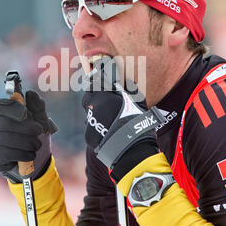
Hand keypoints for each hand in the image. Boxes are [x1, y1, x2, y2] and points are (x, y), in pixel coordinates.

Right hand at [0, 91, 52, 182]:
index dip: (12, 108)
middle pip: (4, 123)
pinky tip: (30, 155)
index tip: (25, 113)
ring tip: (37, 145)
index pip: (1, 106)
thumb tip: (30, 93)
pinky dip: (22, 154)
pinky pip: (6, 153)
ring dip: (26, 142)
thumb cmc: (35, 138)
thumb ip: (38, 108)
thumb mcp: (41, 122)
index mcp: (6, 113)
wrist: (36, 162)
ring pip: (6, 139)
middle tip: (39, 131)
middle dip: (25, 127)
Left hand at [82, 58, 164, 181]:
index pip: (94, 80)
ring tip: (110, 118)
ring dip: (96, 112)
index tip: (99, 77)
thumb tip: (122, 80)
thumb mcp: (136, 99)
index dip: (97, 79)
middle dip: (95, 97)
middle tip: (106, 100)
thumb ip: (127, 87)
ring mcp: (89, 122)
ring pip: (89, 113)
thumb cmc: (137, 120)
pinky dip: (98, 127)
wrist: (132, 148)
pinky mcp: (89, 136)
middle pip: (88, 97)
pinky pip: (91, 127)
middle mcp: (92, 107)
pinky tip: (109, 131)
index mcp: (102, 95)